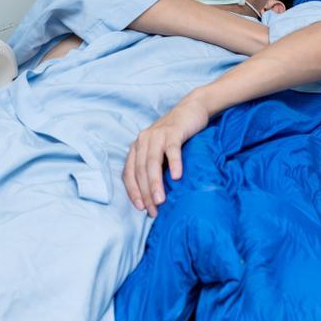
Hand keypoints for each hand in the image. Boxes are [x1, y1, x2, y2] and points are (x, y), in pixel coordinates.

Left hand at [124, 96, 209, 217]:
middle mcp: (143, 140)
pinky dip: (173, 163)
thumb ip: (155, 168)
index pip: (128, 173)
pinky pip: (172, 149)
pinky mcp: (173, 131)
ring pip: (152, 163)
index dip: (133, 192)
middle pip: (140, 171)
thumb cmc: (176, 136)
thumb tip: (155, 197)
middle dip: (145, 193)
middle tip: (153, 211)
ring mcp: (157, 135)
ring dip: (155, 183)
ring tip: (160, 200)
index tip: (141, 208)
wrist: (192, 109)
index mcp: (137, 147)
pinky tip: (177, 177)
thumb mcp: (160, 151)